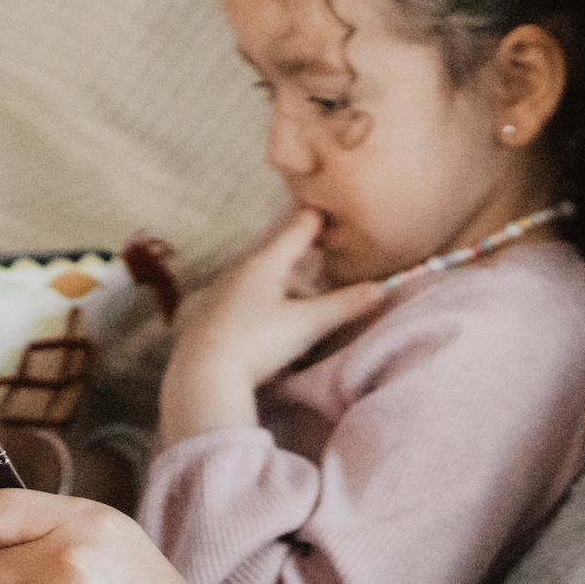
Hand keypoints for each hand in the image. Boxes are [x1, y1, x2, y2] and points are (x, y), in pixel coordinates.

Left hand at [158, 210, 389, 441]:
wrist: (203, 375)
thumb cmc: (257, 341)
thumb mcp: (307, 324)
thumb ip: (344, 305)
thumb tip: (381, 288)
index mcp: (265, 264)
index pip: (296, 231)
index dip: (315, 219)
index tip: (327, 209)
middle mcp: (240, 271)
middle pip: (279, 260)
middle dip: (301, 266)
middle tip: (320, 268)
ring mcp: (221, 293)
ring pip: (260, 283)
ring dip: (282, 292)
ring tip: (299, 313)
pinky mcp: (208, 318)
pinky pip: (242, 304)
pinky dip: (260, 309)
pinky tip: (266, 329)